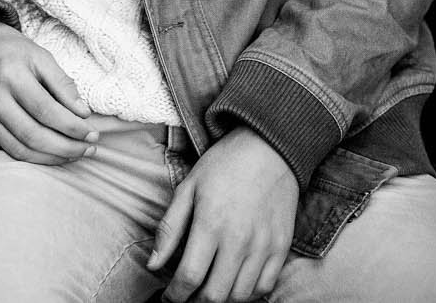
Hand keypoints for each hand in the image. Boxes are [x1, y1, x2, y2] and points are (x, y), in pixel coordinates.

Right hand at [0, 20, 99, 164]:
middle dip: (66, 148)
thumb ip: (62, 83)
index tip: (92, 132)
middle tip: (88, 149)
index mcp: (10, 75)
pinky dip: (29, 156)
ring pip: (19, 150)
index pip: (47, 111)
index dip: (73, 127)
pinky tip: (48, 153)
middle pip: (34, 136)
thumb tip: (82, 113)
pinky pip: (4, 149)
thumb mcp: (39, 54)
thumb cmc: (7, 49)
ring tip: (73, 155)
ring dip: (50, 158)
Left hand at [147, 127, 298, 301]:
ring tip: (209, 291)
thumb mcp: (188, 187)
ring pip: (240, 296)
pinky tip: (234, 285)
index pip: (189, 277)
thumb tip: (153, 265)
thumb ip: (170, 228)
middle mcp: (239, 240)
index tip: (169, 298)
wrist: (270, 147)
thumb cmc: (224, 164)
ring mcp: (264, 246)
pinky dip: (248, 294)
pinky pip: (265, 287)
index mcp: (211, 224)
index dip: (175, 296)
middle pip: (215, 295)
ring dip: (221, 300)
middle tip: (187, 297)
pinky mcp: (282, 247)